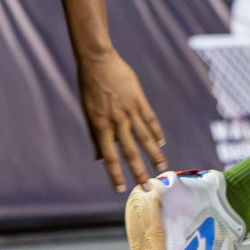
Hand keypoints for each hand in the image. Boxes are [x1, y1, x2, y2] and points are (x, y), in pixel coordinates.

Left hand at [77, 50, 165, 191]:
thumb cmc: (89, 87)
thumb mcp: (87, 112)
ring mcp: (129, 110)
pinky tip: (161, 143)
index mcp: (100, 125)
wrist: (97, 60)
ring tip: (162, 168)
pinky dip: (156, 132)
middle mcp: (116, 121)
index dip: (114, 173)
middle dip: (139, 171)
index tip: (119, 189)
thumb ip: (95, 136)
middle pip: (130, 151)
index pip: (108, 155)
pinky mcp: (139, 100)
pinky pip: (150, 120)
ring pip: (144, 137)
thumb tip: (98, 158)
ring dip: (154, 155)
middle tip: (148, 187)